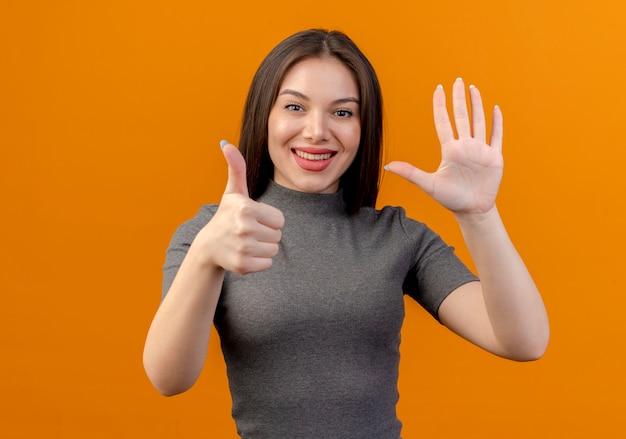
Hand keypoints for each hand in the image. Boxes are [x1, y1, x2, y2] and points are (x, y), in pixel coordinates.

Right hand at [197, 141, 284, 274]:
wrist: (208, 247)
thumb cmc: (226, 216)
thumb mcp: (233, 192)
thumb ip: (236, 168)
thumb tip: (225, 143)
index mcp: (247, 208)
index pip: (280, 219)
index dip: (268, 219)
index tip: (253, 219)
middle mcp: (245, 228)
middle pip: (278, 235)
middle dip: (266, 234)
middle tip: (248, 232)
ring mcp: (243, 248)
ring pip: (274, 250)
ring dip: (264, 248)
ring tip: (246, 242)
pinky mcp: (243, 265)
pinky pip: (268, 264)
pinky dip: (259, 262)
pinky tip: (245, 254)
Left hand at [385, 79, 503, 214]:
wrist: (472, 210)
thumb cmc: (450, 199)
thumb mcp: (429, 184)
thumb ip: (410, 173)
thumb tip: (387, 166)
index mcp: (450, 150)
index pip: (444, 122)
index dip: (441, 105)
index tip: (439, 89)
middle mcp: (465, 146)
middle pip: (462, 116)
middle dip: (459, 98)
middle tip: (458, 81)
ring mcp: (480, 150)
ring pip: (479, 122)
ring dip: (477, 105)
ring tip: (473, 89)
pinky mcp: (494, 157)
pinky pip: (496, 136)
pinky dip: (497, 123)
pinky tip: (495, 109)